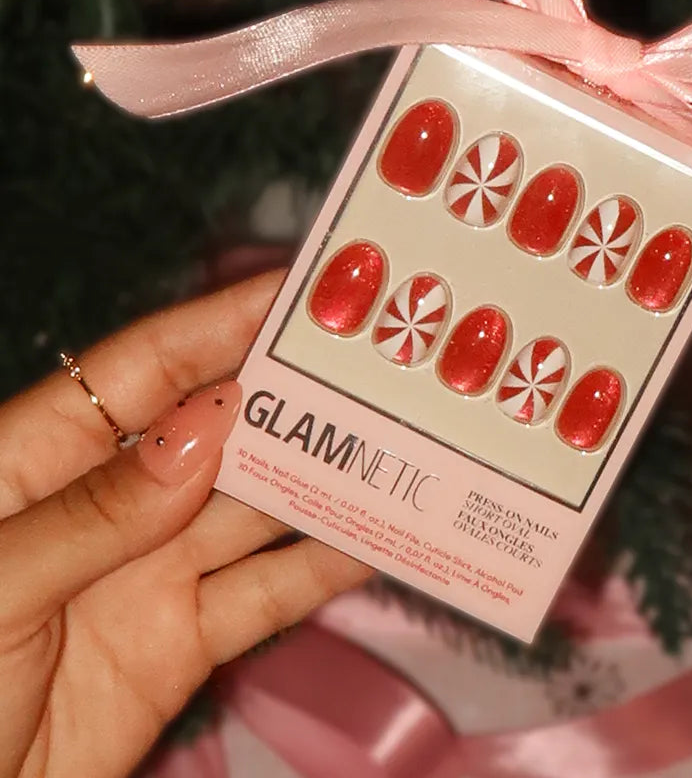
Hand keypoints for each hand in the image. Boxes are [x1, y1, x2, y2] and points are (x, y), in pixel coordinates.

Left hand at [0, 271, 370, 777]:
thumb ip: (95, 512)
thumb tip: (206, 429)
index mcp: (41, 460)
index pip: (148, 368)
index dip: (226, 322)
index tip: (307, 296)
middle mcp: (111, 504)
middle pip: (220, 432)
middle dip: (296, 399)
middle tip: (380, 371)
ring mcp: (151, 573)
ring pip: (254, 511)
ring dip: (325, 481)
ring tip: (401, 447)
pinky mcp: (183, 643)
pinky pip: (264, 595)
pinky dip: (322, 570)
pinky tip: (378, 540)